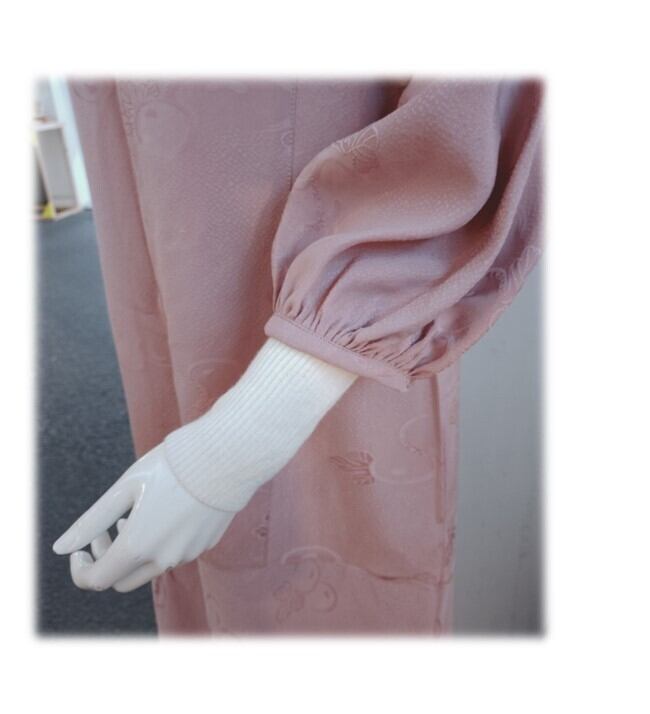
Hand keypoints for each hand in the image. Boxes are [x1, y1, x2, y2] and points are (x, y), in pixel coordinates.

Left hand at [52, 444, 234, 592]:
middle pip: (122, 580)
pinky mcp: (206, 543)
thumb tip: (62, 547)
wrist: (227, 457)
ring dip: (136, 549)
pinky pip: (176, 552)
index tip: (82, 546)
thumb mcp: (125, 487)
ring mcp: (188, 553)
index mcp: (138, 545)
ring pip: (151, 566)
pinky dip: (162, 541)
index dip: (81, 568)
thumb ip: (92, 521)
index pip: (97, 580)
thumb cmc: (172, 465)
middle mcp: (164, 558)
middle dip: (109, 560)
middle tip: (108, 529)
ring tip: (139, 512)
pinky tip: (167, 510)